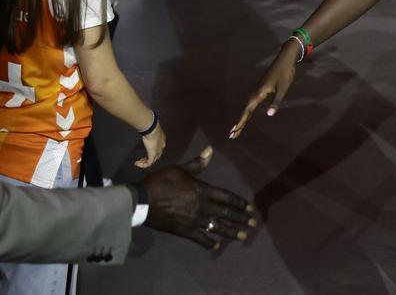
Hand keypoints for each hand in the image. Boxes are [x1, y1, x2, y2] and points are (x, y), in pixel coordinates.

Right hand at [136, 122, 165, 167]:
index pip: (160, 146)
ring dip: (144, 162)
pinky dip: (143, 165)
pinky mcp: (153, 154)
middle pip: (157, 155)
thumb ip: (148, 128)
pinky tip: (137, 164)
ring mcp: (158, 151)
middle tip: (142, 159)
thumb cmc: (151, 126)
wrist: (152, 129)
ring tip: (138, 163)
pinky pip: (149, 163)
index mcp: (162, 139)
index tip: (147, 149)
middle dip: (149, 158)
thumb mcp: (150, 128)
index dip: (154, 149)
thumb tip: (143, 123)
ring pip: (152, 160)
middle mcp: (161, 146)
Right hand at [141, 146, 257, 249]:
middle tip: (254, 224)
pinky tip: (216, 245)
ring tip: (243, 236)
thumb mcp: (179, 169)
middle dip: (241, 219)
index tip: (250, 208)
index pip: (227, 198)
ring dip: (231, 232)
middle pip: (226, 214)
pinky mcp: (184, 230)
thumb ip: (197, 164)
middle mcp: (202, 206)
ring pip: (217, 227)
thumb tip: (210, 150)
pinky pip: (200, 238)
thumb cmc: (160, 182)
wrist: (142, 200)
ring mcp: (194, 220)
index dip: (240, 203)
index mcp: (203, 190)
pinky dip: (209, 242)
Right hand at [229, 44, 298, 138]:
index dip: (241, 122)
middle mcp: (255, 92)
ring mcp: (256, 90)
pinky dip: (247, 111)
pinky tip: (247, 115)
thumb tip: (269, 114)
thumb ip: (276, 102)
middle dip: (239, 123)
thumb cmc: (285, 74)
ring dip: (242, 118)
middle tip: (232, 135)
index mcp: (259, 93)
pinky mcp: (259, 89)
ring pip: (247, 107)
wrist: (284, 60)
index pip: (247, 111)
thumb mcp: (283, 89)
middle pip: (244, 111)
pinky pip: (251, 103)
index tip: (234, 131)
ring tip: (237, 129)